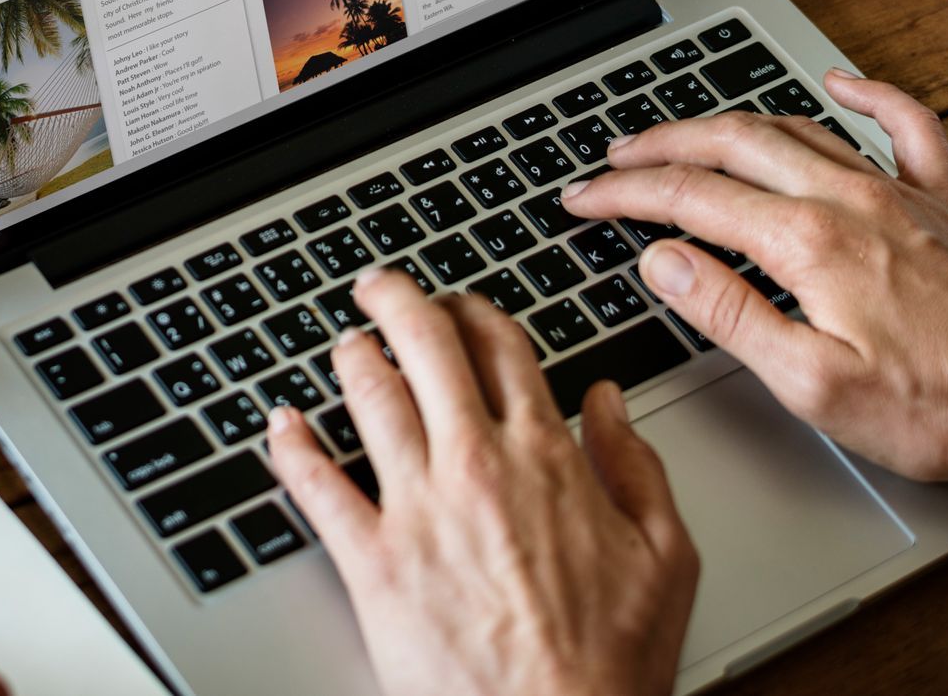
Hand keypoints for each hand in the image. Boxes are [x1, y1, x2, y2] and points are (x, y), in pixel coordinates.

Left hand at [269, 268, 697, 695]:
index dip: (473, 311)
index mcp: (546, 456)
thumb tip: (609, 402)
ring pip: (370, 396)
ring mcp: (418, 508)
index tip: (459, 304)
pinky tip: (281, 423)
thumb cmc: (611, 663)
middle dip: (396, 301)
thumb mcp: (666, 556)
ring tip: (344, 343)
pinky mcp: (373, 559)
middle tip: (378, 288)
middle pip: (425, 347)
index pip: (500, 347)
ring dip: (351, 356)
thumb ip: (637, 466)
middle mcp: (476, 465)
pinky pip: (315, 484)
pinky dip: (291, 444)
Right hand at [563, 69, 947, 496]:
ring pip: (795, 129)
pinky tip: (841, 84)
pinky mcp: (940, 204)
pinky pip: (905, 125)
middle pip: (731, 145)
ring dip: (727, 124)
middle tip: (613, 158)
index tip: (582, 199)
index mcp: (808, 243)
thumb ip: (729, 314)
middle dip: (660, 145)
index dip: (624, 196)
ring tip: (684, 134)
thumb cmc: (936, 408)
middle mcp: (849, 200)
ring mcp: (897, 194)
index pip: (689, 199)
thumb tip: (664, 263)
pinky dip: (868, 96)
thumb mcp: (810, 384)